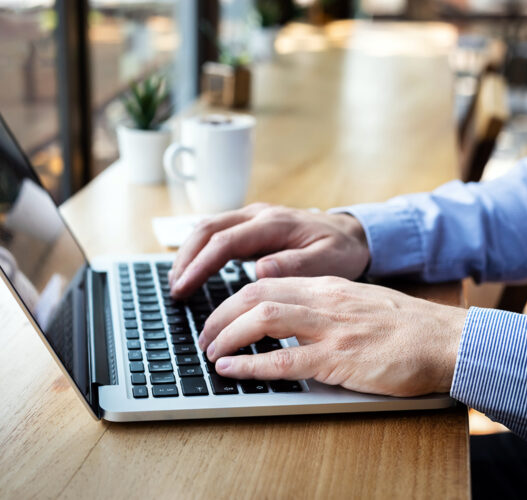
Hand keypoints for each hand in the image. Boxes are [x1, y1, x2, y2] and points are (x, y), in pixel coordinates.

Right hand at [169, 203, 369, 298]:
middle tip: (174, 288)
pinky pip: (216, 232)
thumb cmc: (341, 250)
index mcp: (273, 224)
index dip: (200, 264)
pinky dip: (198, 249)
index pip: (225, 241)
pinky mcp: (250, 225)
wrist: (352, 233)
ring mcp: (252, 217)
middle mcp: (258, 214)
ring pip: (207, 227)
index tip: (184, 286)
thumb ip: (295, 265)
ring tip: (176, 282)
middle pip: (207, 229)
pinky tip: (191, 269)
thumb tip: (260, 270)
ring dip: (187, 253)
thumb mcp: (328, 262)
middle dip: (185, 258)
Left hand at [198, 277, 466, 396]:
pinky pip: (285, 361)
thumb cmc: (405, 326)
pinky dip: (251, 364)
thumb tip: (288, 318)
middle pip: (254, 295)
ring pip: (262, 320)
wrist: (446, 339)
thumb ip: (323, 306)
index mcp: (326, 287)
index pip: (265, 283)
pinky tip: (231, 370)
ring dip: (227, 336)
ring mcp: (330, 329)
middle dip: (220, 315)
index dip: (233, 299)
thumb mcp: (357, 303)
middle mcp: (323, 301)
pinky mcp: (340, 360)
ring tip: (210, 352)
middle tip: (204, 336)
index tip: (218, 315)